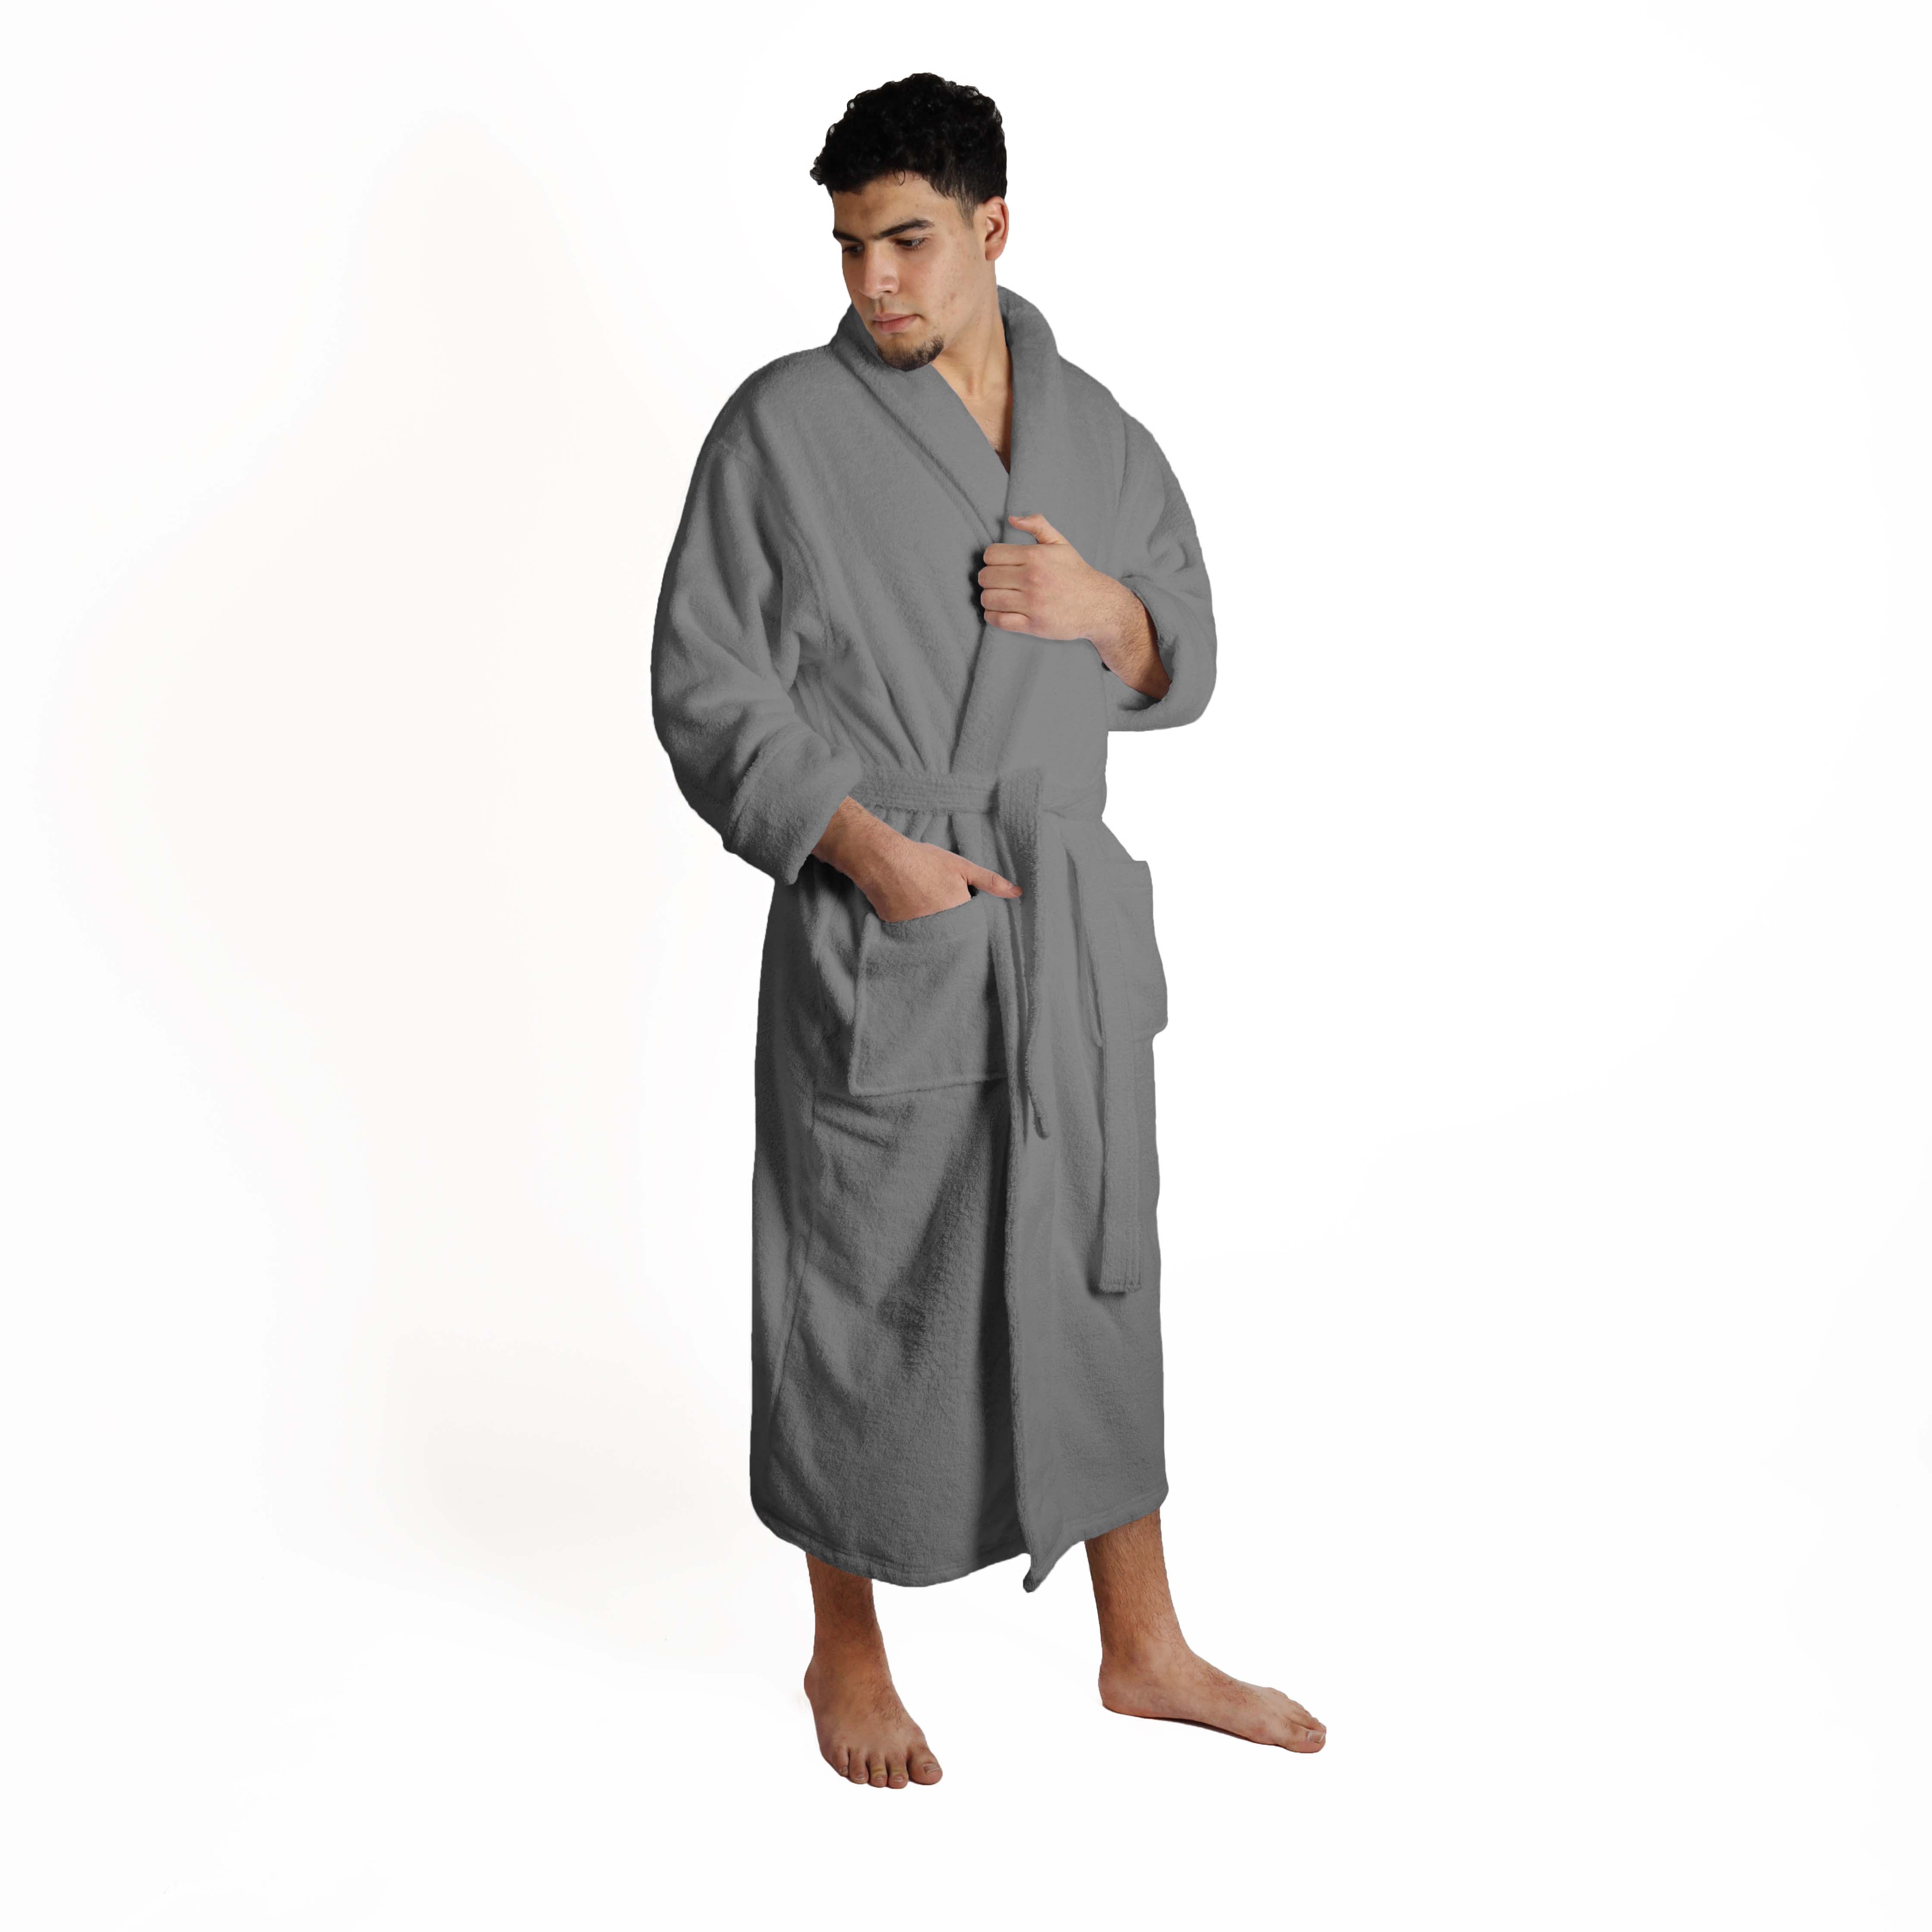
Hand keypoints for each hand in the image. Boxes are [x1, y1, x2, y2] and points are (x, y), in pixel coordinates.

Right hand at [813, 797, 1021, 920]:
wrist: (884, 861)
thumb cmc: (925, 861)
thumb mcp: (961, 866)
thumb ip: (990, 881)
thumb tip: (1018, 893)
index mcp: (960, 911)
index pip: (972, 925)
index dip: (968, 917)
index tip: (962, 910)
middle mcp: (942, 927)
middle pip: (954, 934)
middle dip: (952, 926)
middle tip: (939, 906)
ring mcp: (920, 932)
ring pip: (935, 937)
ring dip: (934, 929)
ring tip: (925, 910)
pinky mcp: (901, 934)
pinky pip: (915, 938)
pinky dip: (916, 930)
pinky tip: (911, 915)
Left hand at [979, 513, 1168, 697]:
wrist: (1098, 605)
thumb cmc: (1076, 573)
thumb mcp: (1060, 543)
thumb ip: (1037, 526)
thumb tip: (1012, 519)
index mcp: (1035, 556)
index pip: (991, 554)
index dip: (992, 559)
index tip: (1000, 565)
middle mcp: (1031, 579)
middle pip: (986, 576)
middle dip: (988, 578)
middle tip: (998, 582)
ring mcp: (1031, 603)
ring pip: (988, 599)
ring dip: (989, 597)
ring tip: (999, 596)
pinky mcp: (1032, 625)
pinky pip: (997, 620)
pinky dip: (992, 616)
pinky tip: (999, 611)